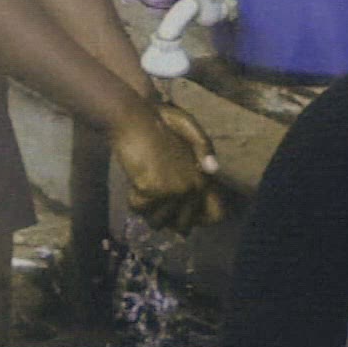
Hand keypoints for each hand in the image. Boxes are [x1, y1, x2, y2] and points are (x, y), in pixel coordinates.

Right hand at [112, 104, 223, 233]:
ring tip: (143, 183)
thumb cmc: (156, 130)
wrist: (133, 119)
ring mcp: (175, 189)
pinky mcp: (153, 189)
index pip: (215, 215)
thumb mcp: (184, 151)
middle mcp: (194, 186)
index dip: (197, 222)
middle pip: (182, 227)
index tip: (179, 218)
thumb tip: (204, 192)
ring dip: (145, 208)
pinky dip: (132, 198)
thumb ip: (194, 177)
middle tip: (153, 195)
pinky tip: (135, 179)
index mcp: (204, 178)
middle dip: (163, 216)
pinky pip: (138, 208)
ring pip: (157, 222)